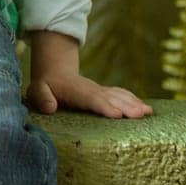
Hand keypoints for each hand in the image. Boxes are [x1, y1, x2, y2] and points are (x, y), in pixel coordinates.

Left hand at [27, 71, 152, 118]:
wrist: (55, 69)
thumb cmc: (45, 84)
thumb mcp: (37, 90)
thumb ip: (42, 98)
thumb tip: (50, 108)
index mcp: (76, 91)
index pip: (91, 99)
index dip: (104, 106)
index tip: (116, 114)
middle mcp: (91, 90)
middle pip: (111, 99)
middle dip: (126, 106)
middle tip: (141, 114)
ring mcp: (100, 91)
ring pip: (119, 96)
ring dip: (134, 103)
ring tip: (148, 112)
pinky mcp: (105, 93)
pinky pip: (122, 95)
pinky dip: (134, 100)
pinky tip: (146, 109)